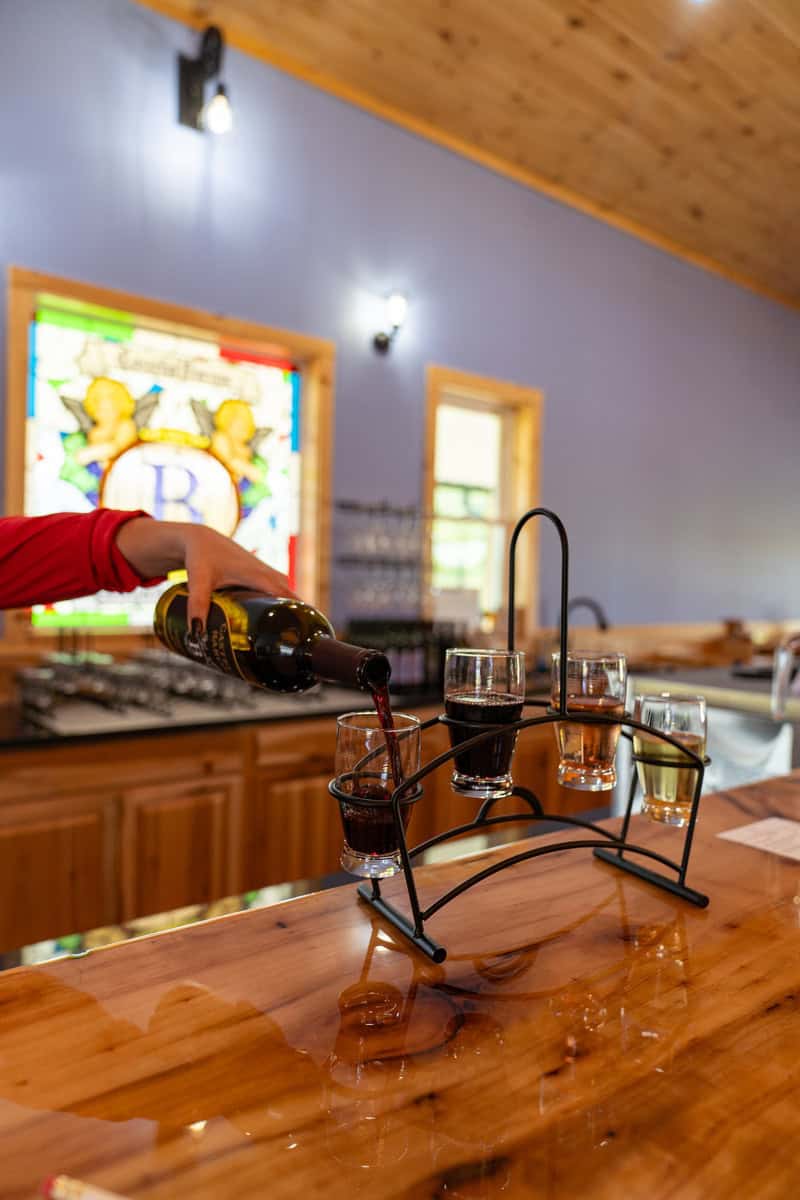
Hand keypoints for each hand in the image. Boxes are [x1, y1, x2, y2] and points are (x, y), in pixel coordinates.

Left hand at [116, 518, 297, 629]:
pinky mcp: (265, 578)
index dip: (300, 615)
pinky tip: (285, 626)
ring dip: (294, 616)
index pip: (287, 598)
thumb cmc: (201, 557)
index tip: (308, 635)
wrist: (201, 540)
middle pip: (293, 601)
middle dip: (300, 622)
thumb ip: (197, 604)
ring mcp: (269, 575)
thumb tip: (197, 633)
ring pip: (289, 598)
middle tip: (301, 648)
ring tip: (296, 642)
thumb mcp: (199, 580)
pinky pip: (282, 595)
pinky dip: (286, 608)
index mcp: (259, 575)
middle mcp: (270, 575)